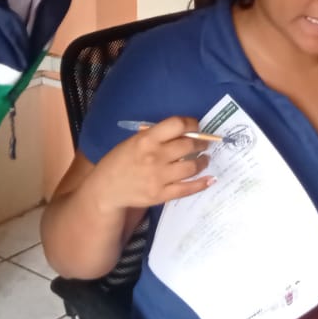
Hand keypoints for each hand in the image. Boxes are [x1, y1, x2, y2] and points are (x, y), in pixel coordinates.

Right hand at [86, 116, 212, 213]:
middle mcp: (155, 156)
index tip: (196, 127)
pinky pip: (188, 188)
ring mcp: (159, 177)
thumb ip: (156, 136)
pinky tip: (210, 179)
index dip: (192, 124)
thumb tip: (185, 132)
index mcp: (146, 139)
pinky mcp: (161, 195)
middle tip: (204, 144)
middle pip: (189, 145)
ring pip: (192, 167)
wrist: (107, 189)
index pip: (177, 125)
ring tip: (205, 159)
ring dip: (203, 161)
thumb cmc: (121, 161)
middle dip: (201, 143)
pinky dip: (202, 183)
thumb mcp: (134, 141)